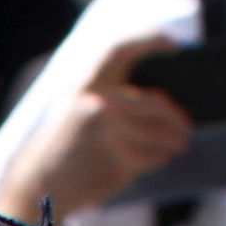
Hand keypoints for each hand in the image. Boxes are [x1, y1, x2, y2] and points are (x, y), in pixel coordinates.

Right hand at [0, 33, 193, 225]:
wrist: (37, 187)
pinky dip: (159, 158)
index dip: (149, 38)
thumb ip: (111, 98)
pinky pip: (152, 155)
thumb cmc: (63, 148)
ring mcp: (111, 131)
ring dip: (174, 140)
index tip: (175, 44)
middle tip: (187, 128)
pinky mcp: (120, 159)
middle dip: (176, 118)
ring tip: (179, 146)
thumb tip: (161, 103)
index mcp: (85, 85)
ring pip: (159, 132)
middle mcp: (100, 103)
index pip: (121, 48)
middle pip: (155, 102)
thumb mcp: (76, 111)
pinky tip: (158, 160)